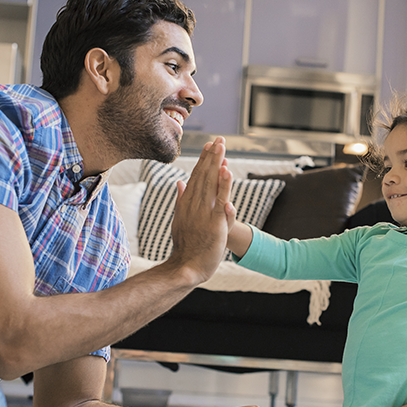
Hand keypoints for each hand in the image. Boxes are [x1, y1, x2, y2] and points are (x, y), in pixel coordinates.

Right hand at [169, 138, 233, 282]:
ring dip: (216, 164)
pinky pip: (220, 201)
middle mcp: (193, 205)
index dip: (203, 160)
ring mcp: (203, 213)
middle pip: (203, 176)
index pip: (196, 177)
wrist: (186, 267)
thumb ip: (181, 199)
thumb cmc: (185, 246)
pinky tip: (227, 172)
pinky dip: (223, 186)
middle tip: (218, 139)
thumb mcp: (180, 219)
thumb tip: (180, 181)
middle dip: (211, 157)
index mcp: (186, 203)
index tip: (209, 145)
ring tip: (221, 147)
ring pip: (211, 184)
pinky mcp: (214, 223)